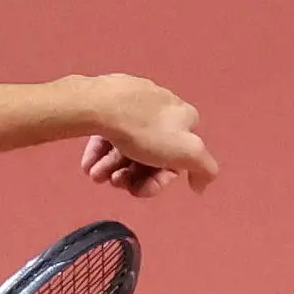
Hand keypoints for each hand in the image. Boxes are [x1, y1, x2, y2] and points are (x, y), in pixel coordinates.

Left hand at [77, 76, 218, 197]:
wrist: (101, 105)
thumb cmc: (144, 129)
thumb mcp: (186, 152)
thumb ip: (203, 168)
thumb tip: (201, 184)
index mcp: (184, 118)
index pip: (176, 159)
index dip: (156, 181)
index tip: (136, 190)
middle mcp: (162, 108)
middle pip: (148, 154)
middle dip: (131, 176)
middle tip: (115, 182)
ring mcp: (134, 103)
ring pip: (125, 144)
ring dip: (111, 168)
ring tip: (96, 175)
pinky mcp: (109, 103)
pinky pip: (107, 132)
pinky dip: (99, 153)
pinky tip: (89, 165)